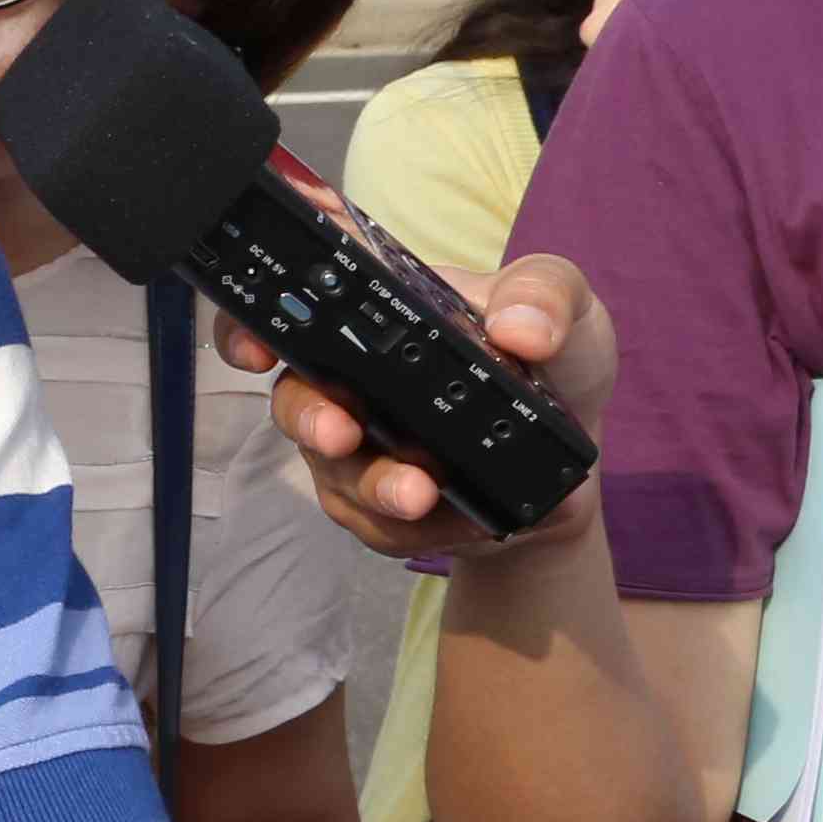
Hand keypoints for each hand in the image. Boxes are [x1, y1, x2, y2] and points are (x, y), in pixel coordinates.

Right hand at [222, 250, 612, 555]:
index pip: (291, 310)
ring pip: (333, 472)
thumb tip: (518, 329)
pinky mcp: (377, 508)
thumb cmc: (557, 366)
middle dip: (309, 419)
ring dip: (374, 485)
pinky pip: (375, 525)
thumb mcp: (569, 305)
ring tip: (421, 495)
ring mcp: (360, 448)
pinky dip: (419, 527)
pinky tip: (463, 517)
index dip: (249, 326)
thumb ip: (546, 294)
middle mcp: (352, 382)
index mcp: (381, 319)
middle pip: (292, 398)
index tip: (257, 349)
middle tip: (342, 434)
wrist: (574, 465)